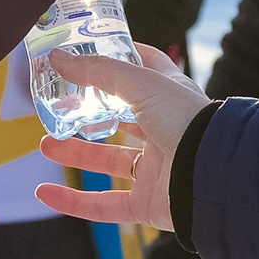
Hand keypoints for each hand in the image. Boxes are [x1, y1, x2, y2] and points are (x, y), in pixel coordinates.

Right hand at [33, 45, 208, 231]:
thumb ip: (99, 71)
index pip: (146, 70)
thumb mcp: (141, 83)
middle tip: (59, 108)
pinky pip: (104, 205)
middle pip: (121, 121)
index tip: (92, 53)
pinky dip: (73, 202)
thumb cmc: (186, 120)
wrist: (212, 174)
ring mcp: (157, 169)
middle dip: (89, 115)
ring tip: (45, 145)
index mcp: (170, 98)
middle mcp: (165, 131)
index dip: (120, 59)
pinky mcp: (148, 204)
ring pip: (108, 162)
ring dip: (75, 155)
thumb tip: (58, 57)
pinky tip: (45, 193)